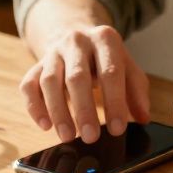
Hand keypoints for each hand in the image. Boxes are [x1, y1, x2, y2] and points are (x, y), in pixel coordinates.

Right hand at [20, 24, 150, 143]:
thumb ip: (136, 91)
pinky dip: (34, 107)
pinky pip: (28, 85)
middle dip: (84, 110)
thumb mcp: (127, 67)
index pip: (110, 72)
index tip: (118, 129)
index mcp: (104, 39)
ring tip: (68, 136)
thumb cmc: (106, 59)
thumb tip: (144, 118)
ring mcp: (53, 52)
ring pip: (49, 81)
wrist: (76, 34)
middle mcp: (76, 41)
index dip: (115, 102)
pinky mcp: (36, 65)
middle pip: (77, 77)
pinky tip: (45, 125)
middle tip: (91, 137)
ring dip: (58, 111)